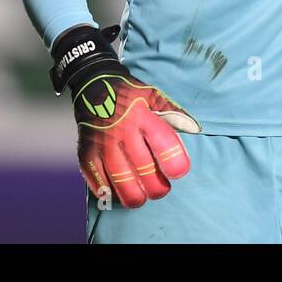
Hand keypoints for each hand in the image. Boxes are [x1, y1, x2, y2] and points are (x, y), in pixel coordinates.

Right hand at [50, 23, 200, 208]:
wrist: (94, 84)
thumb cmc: (129, 95)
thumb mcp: (155, 96)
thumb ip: (175, 114)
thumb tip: (195, 130)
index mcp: (143, 116)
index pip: (164, 145)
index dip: (175, 164)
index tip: (177, 171)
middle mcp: (123, 130)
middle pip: (145, 169)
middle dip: (157, 187)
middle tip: (161, 188)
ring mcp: (103, 143)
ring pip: (122, 181)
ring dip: (135, 196)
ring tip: (142, 196)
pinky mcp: (87, 152)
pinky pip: (98, 181)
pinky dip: (109, 192)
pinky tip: (118, 191)